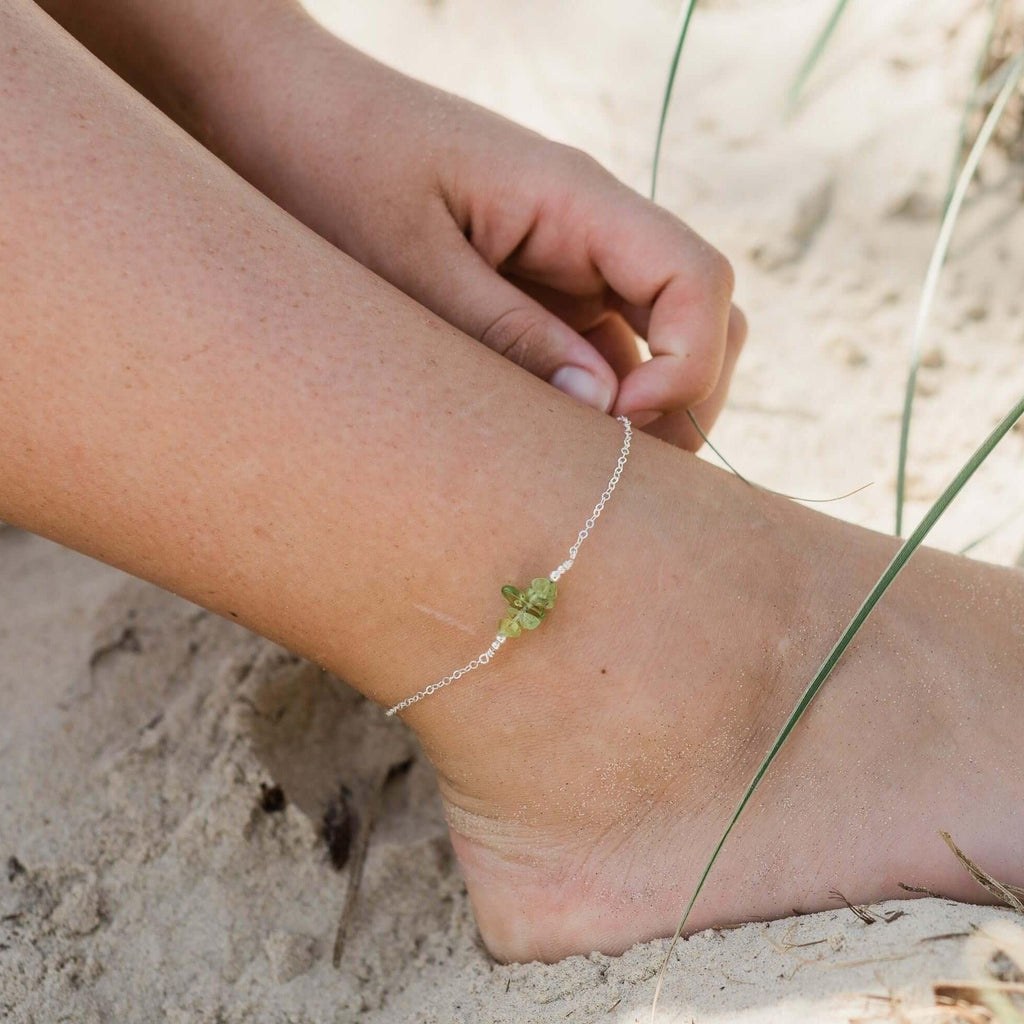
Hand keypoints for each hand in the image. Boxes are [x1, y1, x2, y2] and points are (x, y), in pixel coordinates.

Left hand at [210, 19, 745, 448]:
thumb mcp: (412, 264)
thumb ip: (507, 335)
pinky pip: (594, 349)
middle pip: (697, 314)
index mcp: (572, 198)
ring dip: (639, 406)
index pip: (698, 278)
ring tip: (579, 466)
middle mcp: (587, 227)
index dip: (690, 362)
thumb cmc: (330, 165)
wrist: (276, 111)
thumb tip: (599, 410)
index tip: (623, 421)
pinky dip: (592, 401)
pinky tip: (547, 442)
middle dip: (681, 396)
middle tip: (613, 467)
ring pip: (652, 340)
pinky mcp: (533, 289)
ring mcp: (564, 260)